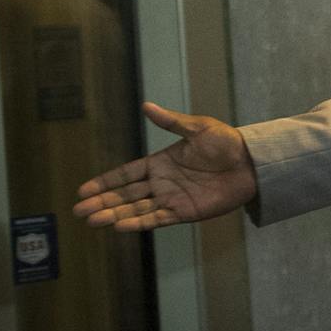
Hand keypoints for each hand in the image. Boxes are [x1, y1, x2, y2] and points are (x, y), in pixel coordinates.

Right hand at [74, 102, 257, 230]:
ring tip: (92, 221)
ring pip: (136, 209)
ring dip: (114, 214)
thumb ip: (171, 122)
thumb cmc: (227, 143)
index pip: (126, 174)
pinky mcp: (185, 212)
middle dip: (102, 202)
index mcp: (160, 163)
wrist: (252, 164)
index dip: (105, 182)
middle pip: (125, 195)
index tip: (83, 190)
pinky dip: (138, 222)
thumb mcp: (198, 128)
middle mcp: (162, 183)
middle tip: (78, 211)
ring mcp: (172, 199)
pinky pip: (157, 219)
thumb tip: (147, 106)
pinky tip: (119, 225)